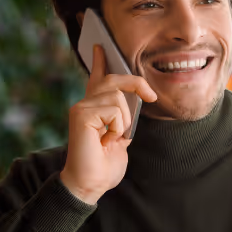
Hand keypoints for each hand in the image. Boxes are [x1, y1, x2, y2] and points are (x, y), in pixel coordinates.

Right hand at [60, 45, 156, 204]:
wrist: (90, 185)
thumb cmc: (103, 167)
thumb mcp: (120, 138)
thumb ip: (123, 119)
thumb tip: (135, 100)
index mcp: (94, 110)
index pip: (97, 79)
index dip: (99, 62)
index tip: (100, 46)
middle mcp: (85, 105)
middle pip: (113, 80)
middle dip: (136, 84)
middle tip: (151, 97)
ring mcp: (81, 108)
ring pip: (117, 97)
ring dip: (124, 121)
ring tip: (112, 139)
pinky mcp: (81, 115)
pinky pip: (114, 110)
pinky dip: (118, 128)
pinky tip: (105, 141)